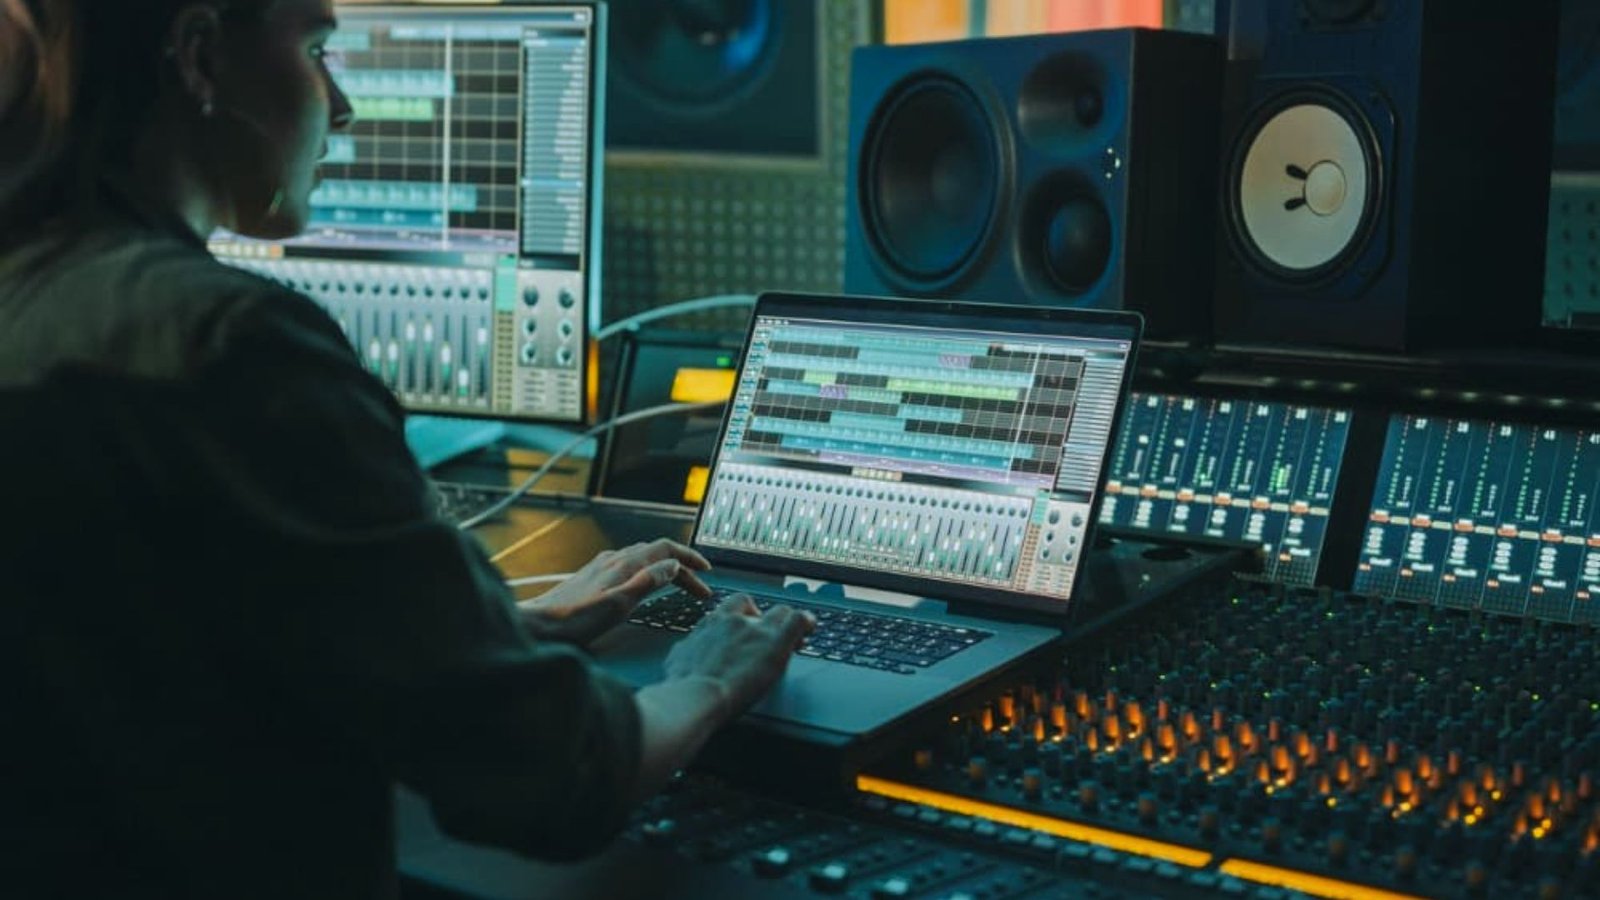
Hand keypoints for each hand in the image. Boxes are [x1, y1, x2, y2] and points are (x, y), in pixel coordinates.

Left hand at [517, 539, 711, 645]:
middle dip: (681, 565)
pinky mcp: (592, 577)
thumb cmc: (573, 621)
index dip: (690, 558)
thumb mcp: (619, 604)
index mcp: (624, 564)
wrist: (536, 626)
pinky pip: (628, 565)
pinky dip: (646, 571)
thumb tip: (672, 564)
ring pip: (641, 557)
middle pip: (656, 552)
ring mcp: (601, 567)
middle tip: (698, 585)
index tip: (706, 572)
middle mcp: (613, 560)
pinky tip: (641, 584)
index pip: (666, 549)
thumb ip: (648, 582)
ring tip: (677, 582)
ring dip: (664, 567)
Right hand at [661, 594, 815, 724]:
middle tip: (767, 638)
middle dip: (762, 620)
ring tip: (792, 638)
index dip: (743, 616)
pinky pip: (799, 621)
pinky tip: (810, 627)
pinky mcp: (776, 643)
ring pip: (779, 613)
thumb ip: (688, 652)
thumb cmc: (683, 687)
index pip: (731, 608)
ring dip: (784, 625)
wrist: (695, 696)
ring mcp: (755, 630)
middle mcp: (733, 621)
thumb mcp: (679, 662)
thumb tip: (684, 657)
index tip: (747, 628)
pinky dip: (807, 622)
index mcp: (710, 625)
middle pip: (755, 609)